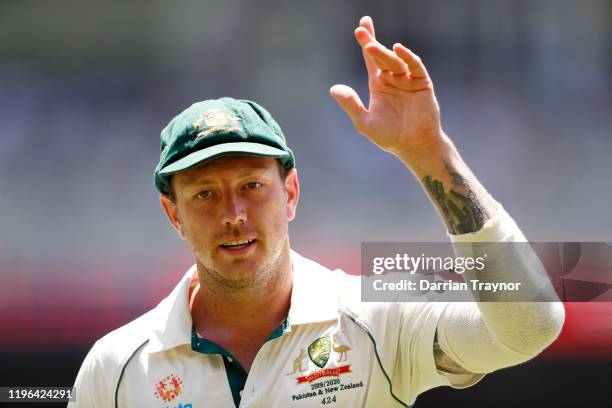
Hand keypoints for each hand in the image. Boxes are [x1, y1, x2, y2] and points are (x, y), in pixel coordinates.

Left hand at [330, 16, 443, 158]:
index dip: (366, 42)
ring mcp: (408, 80)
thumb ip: (350, 105)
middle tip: (360, 30)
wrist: (413, 146)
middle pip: (381, 55)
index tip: (360, 28)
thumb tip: (333, 88)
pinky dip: (408, 57)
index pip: (370, 59)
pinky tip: (398, 50)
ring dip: (383, 53)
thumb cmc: (389, 136)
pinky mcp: (422, 83)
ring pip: (395, 61)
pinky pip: (415, 66)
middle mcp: (393, 78)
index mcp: (379, 84)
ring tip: (371, 47)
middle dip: (371, 42)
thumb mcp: (364, 122)